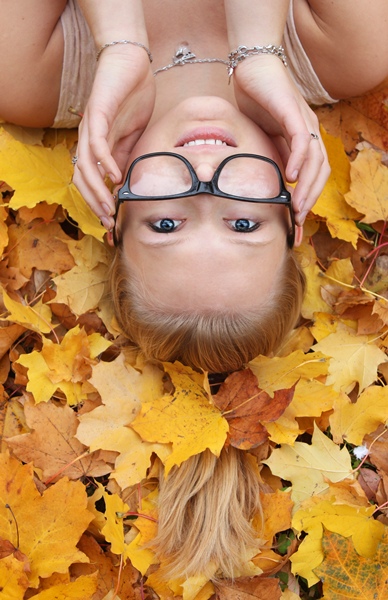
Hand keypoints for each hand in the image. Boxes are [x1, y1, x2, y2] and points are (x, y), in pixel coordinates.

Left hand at [72, 46, 155, 228]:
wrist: (132, 64)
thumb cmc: (132, 97)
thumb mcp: (132, 137)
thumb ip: (125, 159)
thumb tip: (123, 184)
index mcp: (96, 146)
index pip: (90, 181)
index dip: (98, 203)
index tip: (112, 222)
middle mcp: (87, 139)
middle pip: (81, 179)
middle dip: (94, 203)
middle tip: (109, 222)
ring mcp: (90, 127)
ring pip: (85, 166)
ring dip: (96, 190)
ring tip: (109, 206)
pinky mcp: (98, 114)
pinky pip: (96, 144)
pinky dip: (104, 163)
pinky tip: (114, 176)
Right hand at [231, 55, 329, 225]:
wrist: (251, 68)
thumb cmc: (256, 101)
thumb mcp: (264, 139)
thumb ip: (273, 158)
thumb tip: (274, 185)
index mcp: (303, 140)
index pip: (313, 176)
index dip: (307, 201)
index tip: (296, 224)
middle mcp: (310, 131)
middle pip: (320, 173)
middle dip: (310, 200)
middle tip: (298, 221)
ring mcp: (304, 121)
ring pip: (315, 161)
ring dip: (307, 187)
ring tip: (296, 207)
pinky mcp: (292, 111)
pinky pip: (301, 140)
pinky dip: (298, 160)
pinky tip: (291, 177)